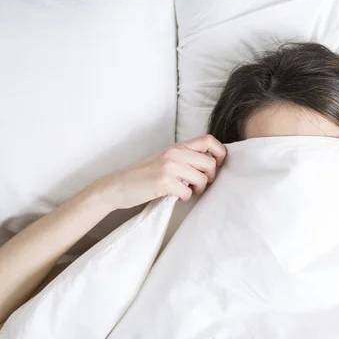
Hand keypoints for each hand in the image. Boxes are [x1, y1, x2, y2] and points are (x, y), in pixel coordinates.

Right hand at [90, 134, 226, 210]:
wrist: (118, 186)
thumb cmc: (145, 175)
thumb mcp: (166, 159)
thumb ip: (185, 158)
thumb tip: (212, 164)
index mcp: (177, 147)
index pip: (209, 140)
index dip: (220, 153)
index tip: (218, 165)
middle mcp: (175, 153)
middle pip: (210, 163)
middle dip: (210, 177)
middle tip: (200, 184)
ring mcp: (169, 167)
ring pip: (202, 179)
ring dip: (199, 190)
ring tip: (188, 191)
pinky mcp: (164, 182)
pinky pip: (188, 193)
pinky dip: (185, 198)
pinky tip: (176, 196)